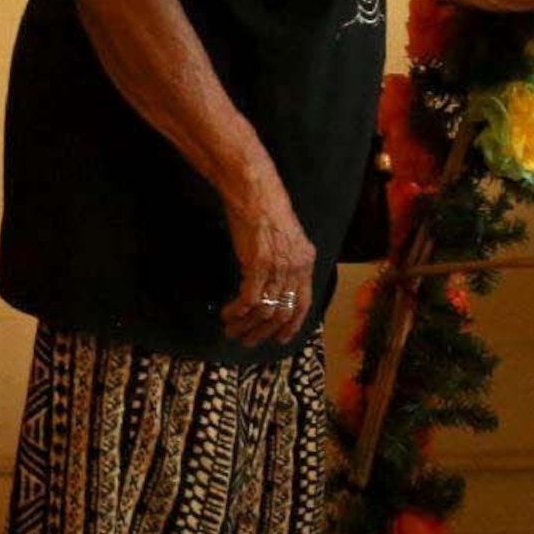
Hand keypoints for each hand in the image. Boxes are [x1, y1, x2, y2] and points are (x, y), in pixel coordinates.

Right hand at [220, 170, 318, 348]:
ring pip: (265, 310)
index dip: (292, 325)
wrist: (255, 191)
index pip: (304, 303)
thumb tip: (274, 280)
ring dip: (246, 325)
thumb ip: (285, 259)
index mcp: (306, 261)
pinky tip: (227, 314)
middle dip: (264, 332)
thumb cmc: (265, 208)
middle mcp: (296, 268)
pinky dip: (237, 311)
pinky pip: (250, 300)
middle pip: (283, 312)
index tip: (280, 339)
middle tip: (248, 341)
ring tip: (232, 331)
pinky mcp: (258, 265)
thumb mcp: (285, 236)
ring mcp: (278, 268)